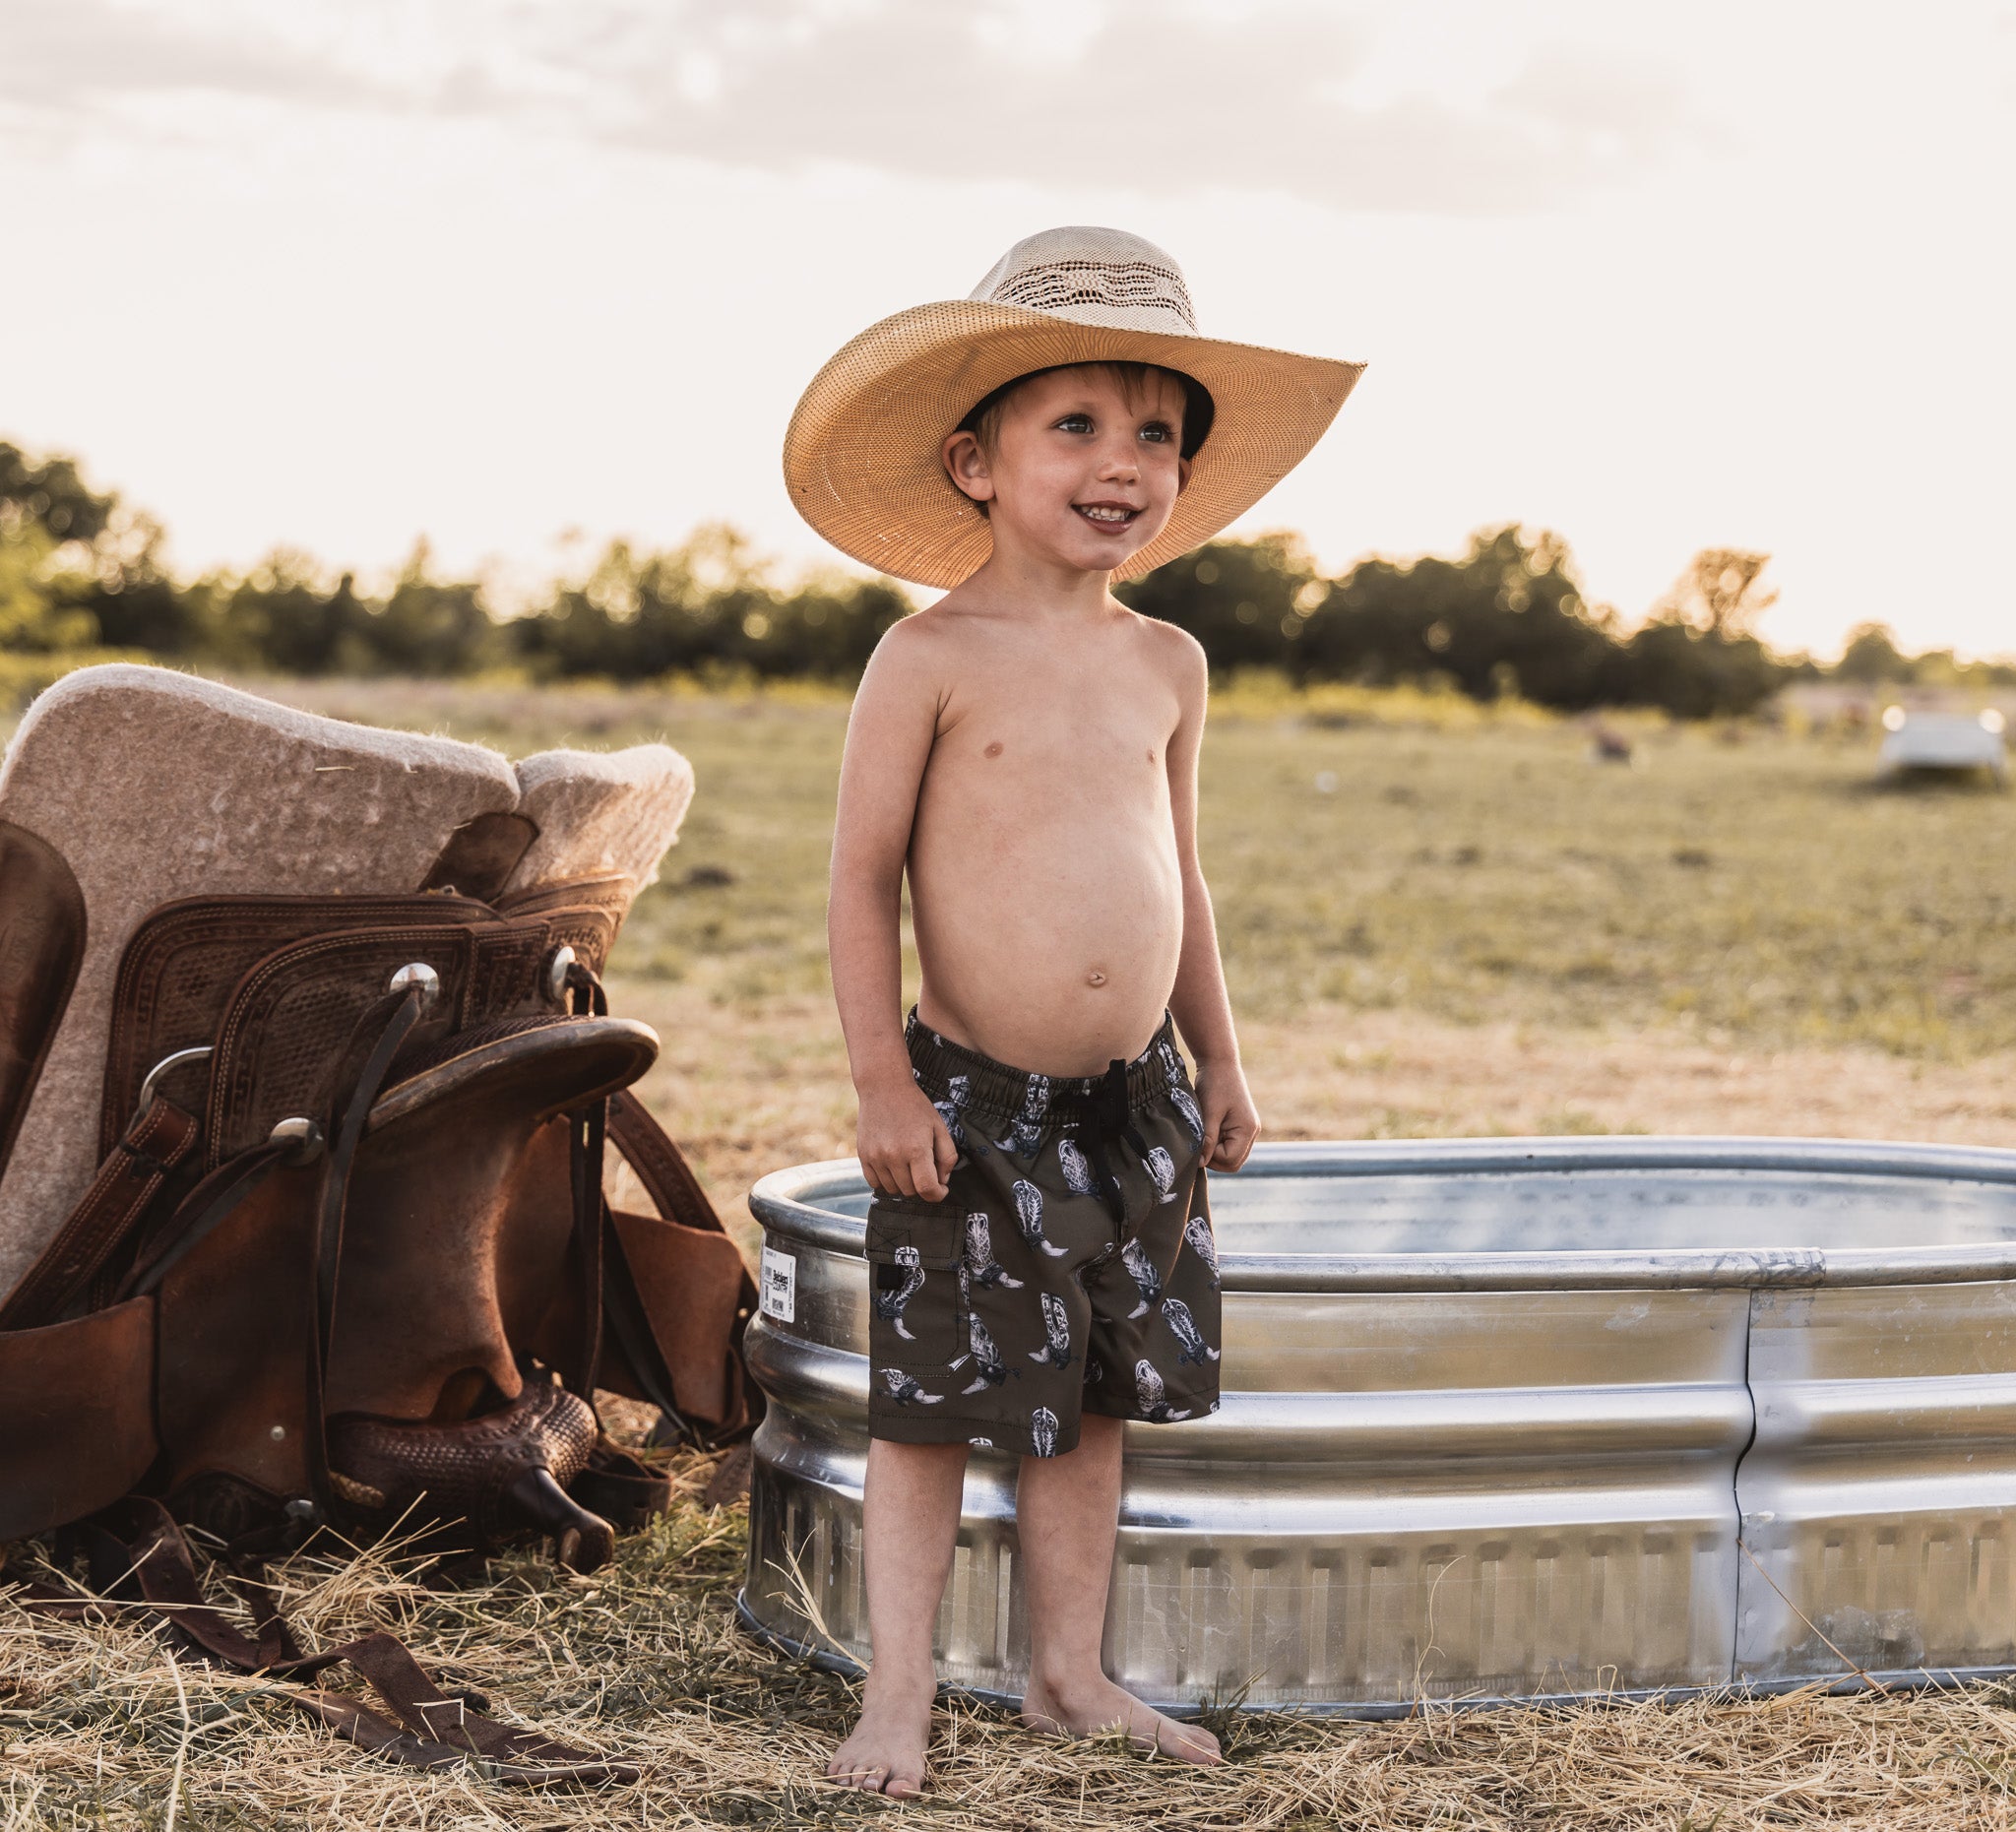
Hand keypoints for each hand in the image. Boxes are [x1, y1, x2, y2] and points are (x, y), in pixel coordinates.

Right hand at [856, 1078, 958, 1199]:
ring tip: (907, 1163)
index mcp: (916, 1149)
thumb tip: (942, 1180)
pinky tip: (893, 1165)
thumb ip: (947, 1156)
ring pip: (892, 1190)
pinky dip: (886, 1180)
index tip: (941, 1189)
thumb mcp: (939, 1127)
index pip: (927, 1189)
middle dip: (921, 1185)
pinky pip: (875, 1183)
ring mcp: (876, 1157)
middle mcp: (894, 1156)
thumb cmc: (914, 1106)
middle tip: (924, 1167)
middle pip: (910, 1192)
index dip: (938, 1194)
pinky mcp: (863, 1156)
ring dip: (903, 1183)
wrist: (884, 1087)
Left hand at [1195, 1061, 1259, 1171]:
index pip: (1230, 1160)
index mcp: (1248, 1130)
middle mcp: (1252, 1132)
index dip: (1211, 1157)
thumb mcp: (1209, 1113)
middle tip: (1199, 1142)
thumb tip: (1201, 1162)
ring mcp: (1247, 1129)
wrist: (1219, 1062)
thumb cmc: (1214, 1084)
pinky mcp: (1240, 1125)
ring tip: (1204, 1133)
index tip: (1199, 1142)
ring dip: (1215, 1151)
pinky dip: (1217, 1143)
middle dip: (1214, 1158)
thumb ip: (1207, 1139)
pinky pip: (1230, 1144)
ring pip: (1231, 1155)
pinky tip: (1208, 1129)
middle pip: (1233, 1162)